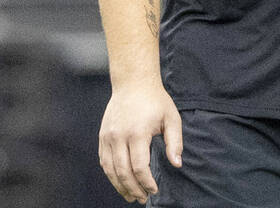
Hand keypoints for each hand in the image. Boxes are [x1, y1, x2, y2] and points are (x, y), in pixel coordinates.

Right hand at [98, 81, 182, 202]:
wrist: (133, 82)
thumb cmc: (155, 100)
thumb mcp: (172, 118)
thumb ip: (175, 142)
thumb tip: (177, 164)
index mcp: (137, 133)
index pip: (139, 167)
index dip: (147, 183)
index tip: (154, 190)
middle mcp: (119, 136)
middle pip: (123, 172)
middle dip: (134, 189)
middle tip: (143, 199)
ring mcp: (108, 136)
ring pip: (110, 170)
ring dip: (120, 186)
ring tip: (131, 196)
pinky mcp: (102, 136)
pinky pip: (104, 161)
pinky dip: (111, 175)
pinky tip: (120, 182)